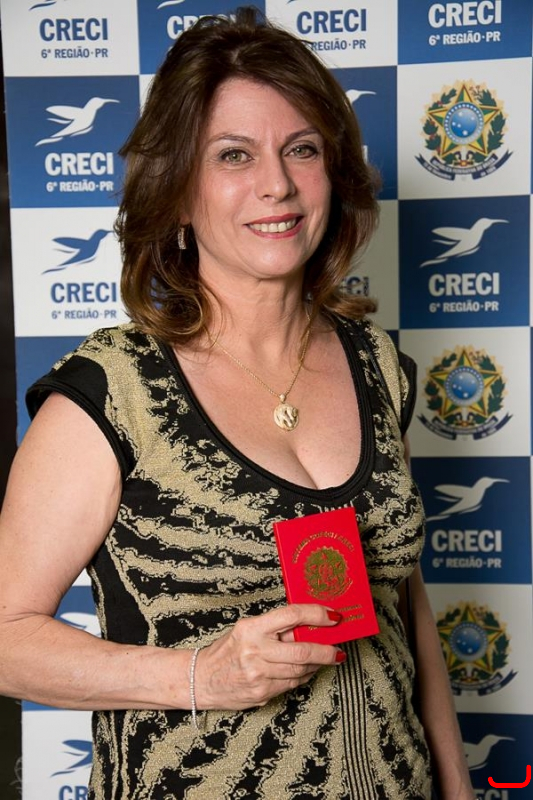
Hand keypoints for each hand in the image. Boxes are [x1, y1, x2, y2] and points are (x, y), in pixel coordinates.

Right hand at [194, 604, 343, 710]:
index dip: (317, 614)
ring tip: (323, 659)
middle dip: (326, 651)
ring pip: (300, 671)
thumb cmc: (227, 651)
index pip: (292, 616)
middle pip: (302, 651)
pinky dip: (303, 677)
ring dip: (316, 665)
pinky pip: (292, 685)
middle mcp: (255, 651)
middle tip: (339, 649)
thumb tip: (309, 626)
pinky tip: (305, 671)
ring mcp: (259, 675)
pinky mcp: (262, 693)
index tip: (333, 616)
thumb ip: (275, 628)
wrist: (201, 679)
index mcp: (252, 629)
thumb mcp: (247, 630)